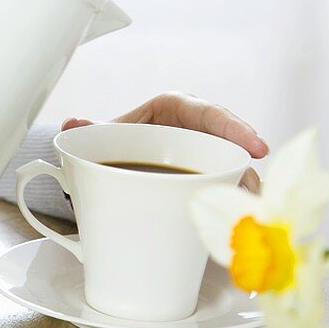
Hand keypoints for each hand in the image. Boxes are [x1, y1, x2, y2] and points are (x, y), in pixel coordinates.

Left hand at [62, 92, 266, 191]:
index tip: (256, 147)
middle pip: (228, 141)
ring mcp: (205, 152)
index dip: (234, 128)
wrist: (114, 156)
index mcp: (174, 107)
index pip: (207, 113)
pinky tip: (240, 219)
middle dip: (245, 163)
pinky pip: (226, 184)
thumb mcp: (107, 135)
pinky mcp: (208, 175)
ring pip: (232, 165)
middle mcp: (195, 128)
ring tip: (250, 209)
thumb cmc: (119, 138)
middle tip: (255, 187)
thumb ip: (92, 131)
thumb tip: (72, 124)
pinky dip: (232, 200)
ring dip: (243, 186)